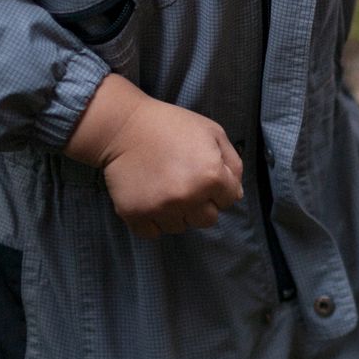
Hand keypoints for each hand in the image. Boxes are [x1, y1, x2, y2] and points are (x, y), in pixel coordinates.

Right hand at [66, 74, 243, 237]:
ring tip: (165, 188)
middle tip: (184, 183)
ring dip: (177, 213)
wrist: (122, 126)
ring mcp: (161, 208)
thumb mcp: (212, 133)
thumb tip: (236, 194)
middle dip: (201, 204)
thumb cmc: (171, 125)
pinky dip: (153, 221)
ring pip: (181, 227)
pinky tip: (150, 200)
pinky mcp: (136, 214)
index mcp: (212, 177)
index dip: (218, 186)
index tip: (202, 173)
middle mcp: (188, 197)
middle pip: (208, 219)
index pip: (229, 200)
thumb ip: (232, 164)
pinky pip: (153, 232)